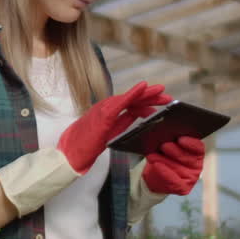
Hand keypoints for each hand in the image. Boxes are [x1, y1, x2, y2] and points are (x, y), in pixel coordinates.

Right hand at [57, 82, 171, 172]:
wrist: (71, 151)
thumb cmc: (88, 143)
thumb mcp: (111, 132)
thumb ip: (123, 122)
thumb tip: (139, 116)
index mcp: (110, 111)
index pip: (132, 103)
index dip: (147, 102)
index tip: (162, 104)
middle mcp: (108, 106)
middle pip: (133, 98)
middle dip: (151, 96)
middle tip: (168, 97)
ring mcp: (105, 108)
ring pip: (130, 97)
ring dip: (147, 93)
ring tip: (161, 92)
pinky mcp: (104, 114)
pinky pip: (121, 101)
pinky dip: (133, 93)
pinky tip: (144, 87)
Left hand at [141, 136, 205, 195]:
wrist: (157, 173)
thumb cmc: (164, 156)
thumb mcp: (168, 146)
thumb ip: (171, 141)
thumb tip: (167, 137)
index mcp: (196, 153)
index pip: (197, 147)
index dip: (190, 143)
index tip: (180, 139)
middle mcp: (196, 166)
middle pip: (186, 157)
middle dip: (173, 151)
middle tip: (163, 146)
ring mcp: (191, 178)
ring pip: (177, 168)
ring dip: (163, 161)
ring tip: (152, 156)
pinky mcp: (183, 188)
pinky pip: (174, 181)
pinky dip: (164, 173)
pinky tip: (156, 166)